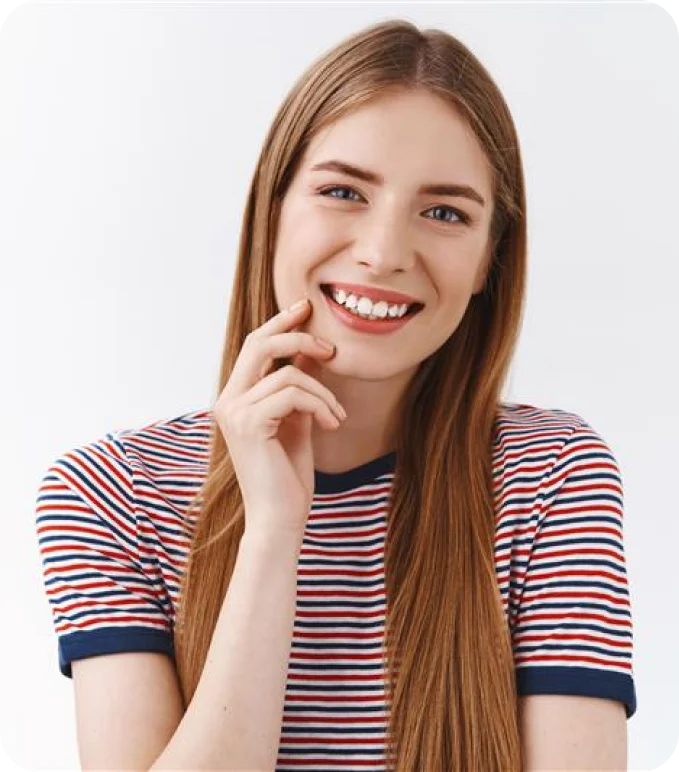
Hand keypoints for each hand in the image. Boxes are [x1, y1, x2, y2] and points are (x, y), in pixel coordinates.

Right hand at [212, 297, 345, 541]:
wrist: (279, 517)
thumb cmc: (288, 475)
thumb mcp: (298, 420)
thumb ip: (300, 386)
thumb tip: (313, 351)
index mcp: (236, 397)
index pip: (255, 346)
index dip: (280, 322)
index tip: (306, 308)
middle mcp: (228, 400)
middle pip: (260, 343)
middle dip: (300, 337)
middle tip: (332, 350)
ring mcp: (234, 411)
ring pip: (288, 373)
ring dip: (324, 392)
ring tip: (338, 415)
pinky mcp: (248, 423)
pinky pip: (294, 393)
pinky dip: (322, 405)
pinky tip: (332, 424)